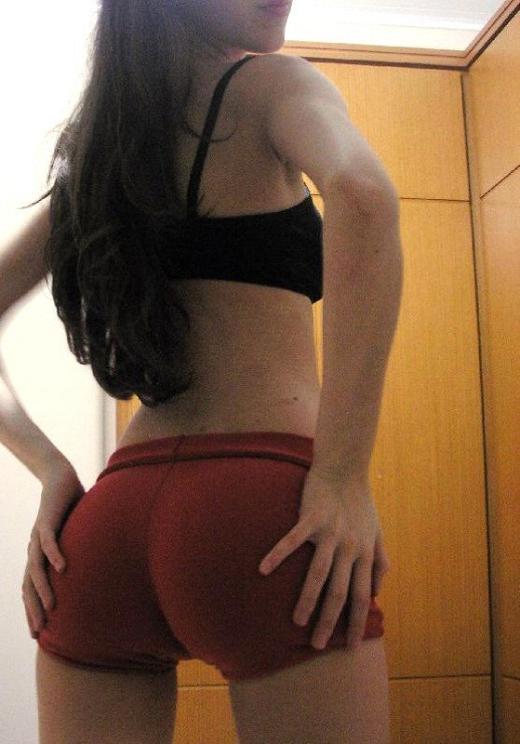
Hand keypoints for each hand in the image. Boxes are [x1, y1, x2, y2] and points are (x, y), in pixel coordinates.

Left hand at [22, 461, 84, 637]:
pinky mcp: (46, 520)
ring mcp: (38, 536)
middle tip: (40, 631)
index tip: (38, 633)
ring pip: (36, 567)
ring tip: (51, 607)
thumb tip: (100, 571)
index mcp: (39, 555)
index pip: (32, 588)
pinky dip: (54, 554)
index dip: (33, 610)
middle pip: (30, 585)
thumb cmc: (69, 508)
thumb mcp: (75, 537)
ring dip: (43, 588)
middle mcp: (35, 549)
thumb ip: (82, 554)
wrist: (59, 478)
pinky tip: (62, 568)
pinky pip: (48, 541)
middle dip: (34, 608)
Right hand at [258, 469, 390, 650]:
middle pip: (339, 592)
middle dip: (330, 622)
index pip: (362, 596)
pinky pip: (292, 541)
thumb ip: (380, 562)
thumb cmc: (360, 502)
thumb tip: (377, 591)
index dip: (356, 622)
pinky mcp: (310, 518)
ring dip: (307, 600)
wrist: (345, 469)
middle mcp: (349, 547)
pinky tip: (263, 570)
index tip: (349, 646)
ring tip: (296, 621)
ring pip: (318, 574)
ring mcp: (329, 533)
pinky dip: (277, 555)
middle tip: (318, 645)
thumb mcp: (377, 532)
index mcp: (364, 553)